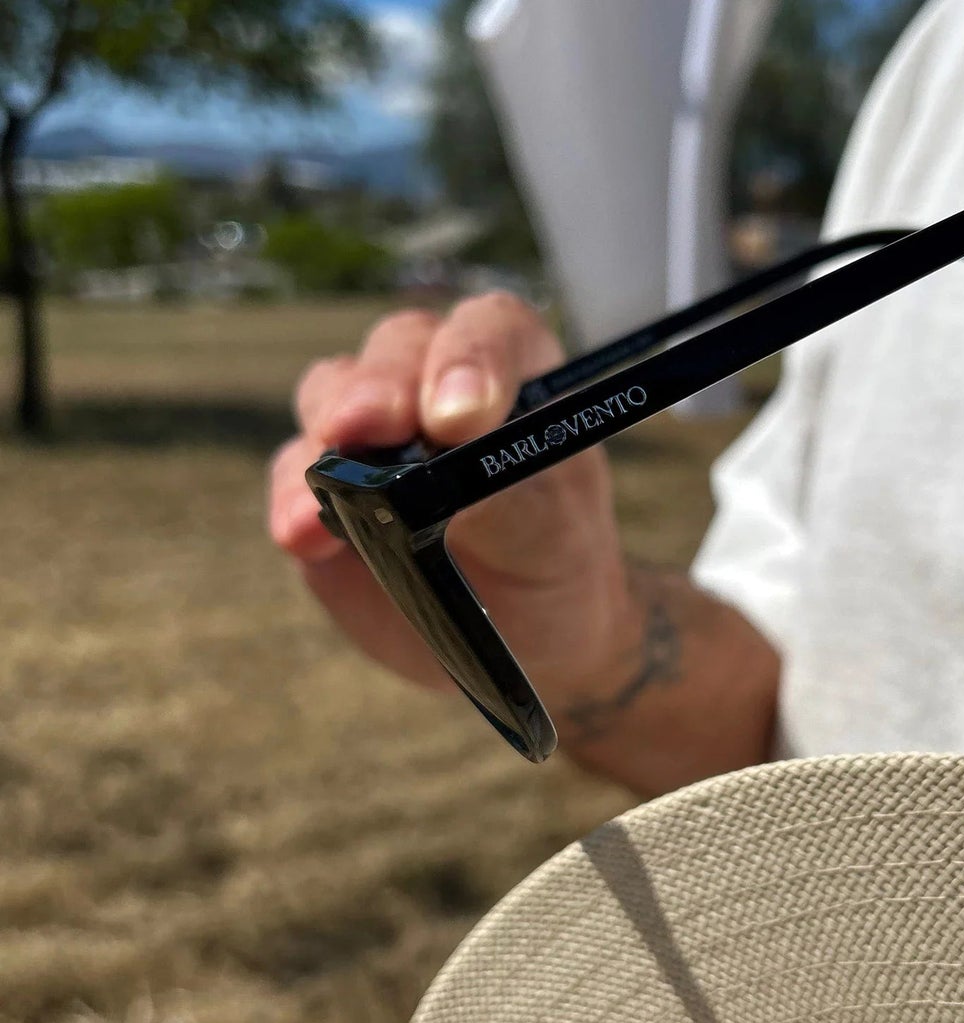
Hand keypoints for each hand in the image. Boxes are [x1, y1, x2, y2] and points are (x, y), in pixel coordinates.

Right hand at [268, 294, 635, 702]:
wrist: (525, 634)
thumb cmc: (553, 561)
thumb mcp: (550, 531)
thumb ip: (501, 487)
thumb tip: (432, 453)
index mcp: (515, 375)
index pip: (492, 329)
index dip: (471, 357)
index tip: (459, 416)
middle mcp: (434, 384)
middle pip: (398, 348)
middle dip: (382, 384)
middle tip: (375, 423)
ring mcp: (372, 433)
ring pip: (331, 395)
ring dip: (328, 431)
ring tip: (332, 482)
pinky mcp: (326, 489)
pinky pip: (294, 476)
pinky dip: (294, 498)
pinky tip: (303, 533)